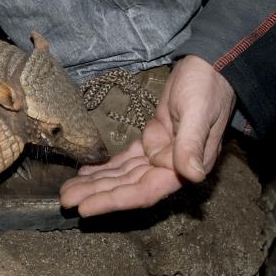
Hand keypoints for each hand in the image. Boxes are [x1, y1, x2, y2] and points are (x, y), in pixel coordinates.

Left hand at [60, 55, 235, 215]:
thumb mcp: (199, 112)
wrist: (210, 66)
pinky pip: (125, 159)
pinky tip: (85, 172)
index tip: (85, 209)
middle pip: (127, 186)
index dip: (113, 201)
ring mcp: (160, 155)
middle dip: (96, 194)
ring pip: (122, 175)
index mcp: (184, 166)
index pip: (143, 192)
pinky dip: (105, 167)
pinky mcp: (152, 141)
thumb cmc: (207, 87)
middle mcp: (171, 167)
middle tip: (65, 200)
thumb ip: (192, 144)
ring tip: (68, 190)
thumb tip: (191, 175)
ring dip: (96, 183)